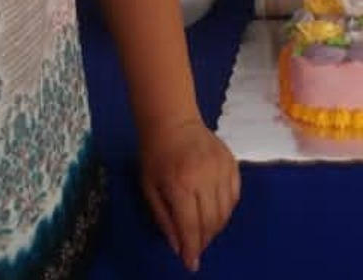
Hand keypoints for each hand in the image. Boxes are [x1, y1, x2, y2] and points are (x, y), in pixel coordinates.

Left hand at [138, 117, 239, 272]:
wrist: (172, 120)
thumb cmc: (155, 153)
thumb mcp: (149, 186)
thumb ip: (164, 217)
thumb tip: (178, 246)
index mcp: (180, 184)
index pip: (191, 225)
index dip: (192, 247)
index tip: (191, 263)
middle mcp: (204, 179)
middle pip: (211, 222)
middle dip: (203, 239)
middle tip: (196, 245)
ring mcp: (222, 170)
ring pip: (226, 212)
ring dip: (215, 226)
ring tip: (204, 228)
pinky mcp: (232, 164)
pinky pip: (234, 197)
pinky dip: (226, 209)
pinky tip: (215, 209)